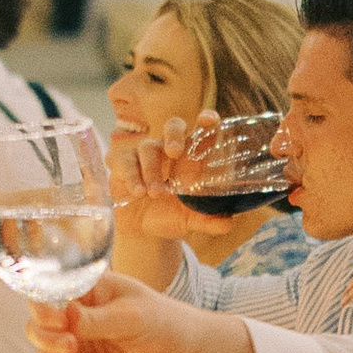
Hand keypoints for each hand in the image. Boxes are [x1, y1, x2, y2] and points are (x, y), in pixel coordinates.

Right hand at [25, 271, 202, 352]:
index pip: (50, 294)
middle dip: (46, 339)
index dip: (44, 307)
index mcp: (86, 293)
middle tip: (69, 347)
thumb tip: (66, 315)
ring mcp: (78, 349)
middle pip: (40, 327)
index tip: (57, 320)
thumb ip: (98, 319)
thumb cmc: (164, 323)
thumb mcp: (133, 317)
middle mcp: (75, 320)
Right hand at [108, 113, 266, 251]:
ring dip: (152, 170)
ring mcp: (146, 154)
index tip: (208, 120)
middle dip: (174, 134)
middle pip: (174, 126)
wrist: (141, 232)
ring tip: (154, 194)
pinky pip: (127, 161)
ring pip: (149, 147)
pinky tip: (138, 192)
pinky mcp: (125, 163)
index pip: (202, 132)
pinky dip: (133, 176)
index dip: (207, 121)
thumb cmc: (171, 217)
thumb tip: (227, 223)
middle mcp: (169, 150)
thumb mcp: (191, 221)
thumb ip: (210, 221)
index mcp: (192, 158)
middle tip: (174, 152)